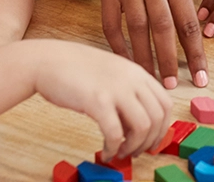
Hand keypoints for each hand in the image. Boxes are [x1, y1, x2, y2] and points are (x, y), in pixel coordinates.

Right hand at [33, 40, 173, 161]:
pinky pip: (115, 133)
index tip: (152, 141)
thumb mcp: (113, 74)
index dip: (163, 127)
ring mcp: (116, 89)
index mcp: (138, 73)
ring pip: (142, 127)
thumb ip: (129, 92)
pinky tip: (106, 152)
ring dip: (134, 146)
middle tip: (136, 151)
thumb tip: (141, 124)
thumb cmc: (76, 70)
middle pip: (158, 117)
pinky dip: (113, 148)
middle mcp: (132, 79)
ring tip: (121, 152)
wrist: (48, 60)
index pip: (165, 103)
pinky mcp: (97, 101)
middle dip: (150, 141)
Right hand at [94, 0, 206, 88]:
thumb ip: (184, 7)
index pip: (189, 22)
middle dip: (168, 59)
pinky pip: (111, 24)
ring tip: (151, 79)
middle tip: (172, 85)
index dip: (196, 52)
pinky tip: (126, 62)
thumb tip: (196, 44)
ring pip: (137, 27)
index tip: (201, 77)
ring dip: (144, 57)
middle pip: (162, 26)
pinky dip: (118, 46)